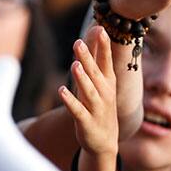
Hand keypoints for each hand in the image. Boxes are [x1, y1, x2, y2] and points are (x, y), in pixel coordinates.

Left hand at [59, 26, 117, 170]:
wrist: (105, 141)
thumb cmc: (101, 106)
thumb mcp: (101, 83)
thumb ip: (97, 59)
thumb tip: (97, 32)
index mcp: (108, 82)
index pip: (106, 61)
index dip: (104, 46)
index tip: (101, 29)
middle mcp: (104, 93)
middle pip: (95, 73)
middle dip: (87, 58)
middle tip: (78, 42)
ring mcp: (96, 108)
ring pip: (88, 91)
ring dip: (82, 78)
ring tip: (74, 65)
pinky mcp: (86, 122)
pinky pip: (77, 110)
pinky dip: (70, 101)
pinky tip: (62, 91)